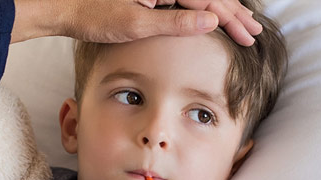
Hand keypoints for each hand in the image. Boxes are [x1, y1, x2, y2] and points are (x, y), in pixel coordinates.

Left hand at [12, 0, 260, 45]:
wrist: (67, 8)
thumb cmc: (96, 17)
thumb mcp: (136, 23)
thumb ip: (175, 21)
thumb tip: (212, 20)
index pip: (210, 0)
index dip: (232, 18)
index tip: (249, 35)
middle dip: (234, 13)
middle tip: (254, 31)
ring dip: (222, 9)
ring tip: (242, 22)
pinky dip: (202, 8)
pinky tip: (211, 16)